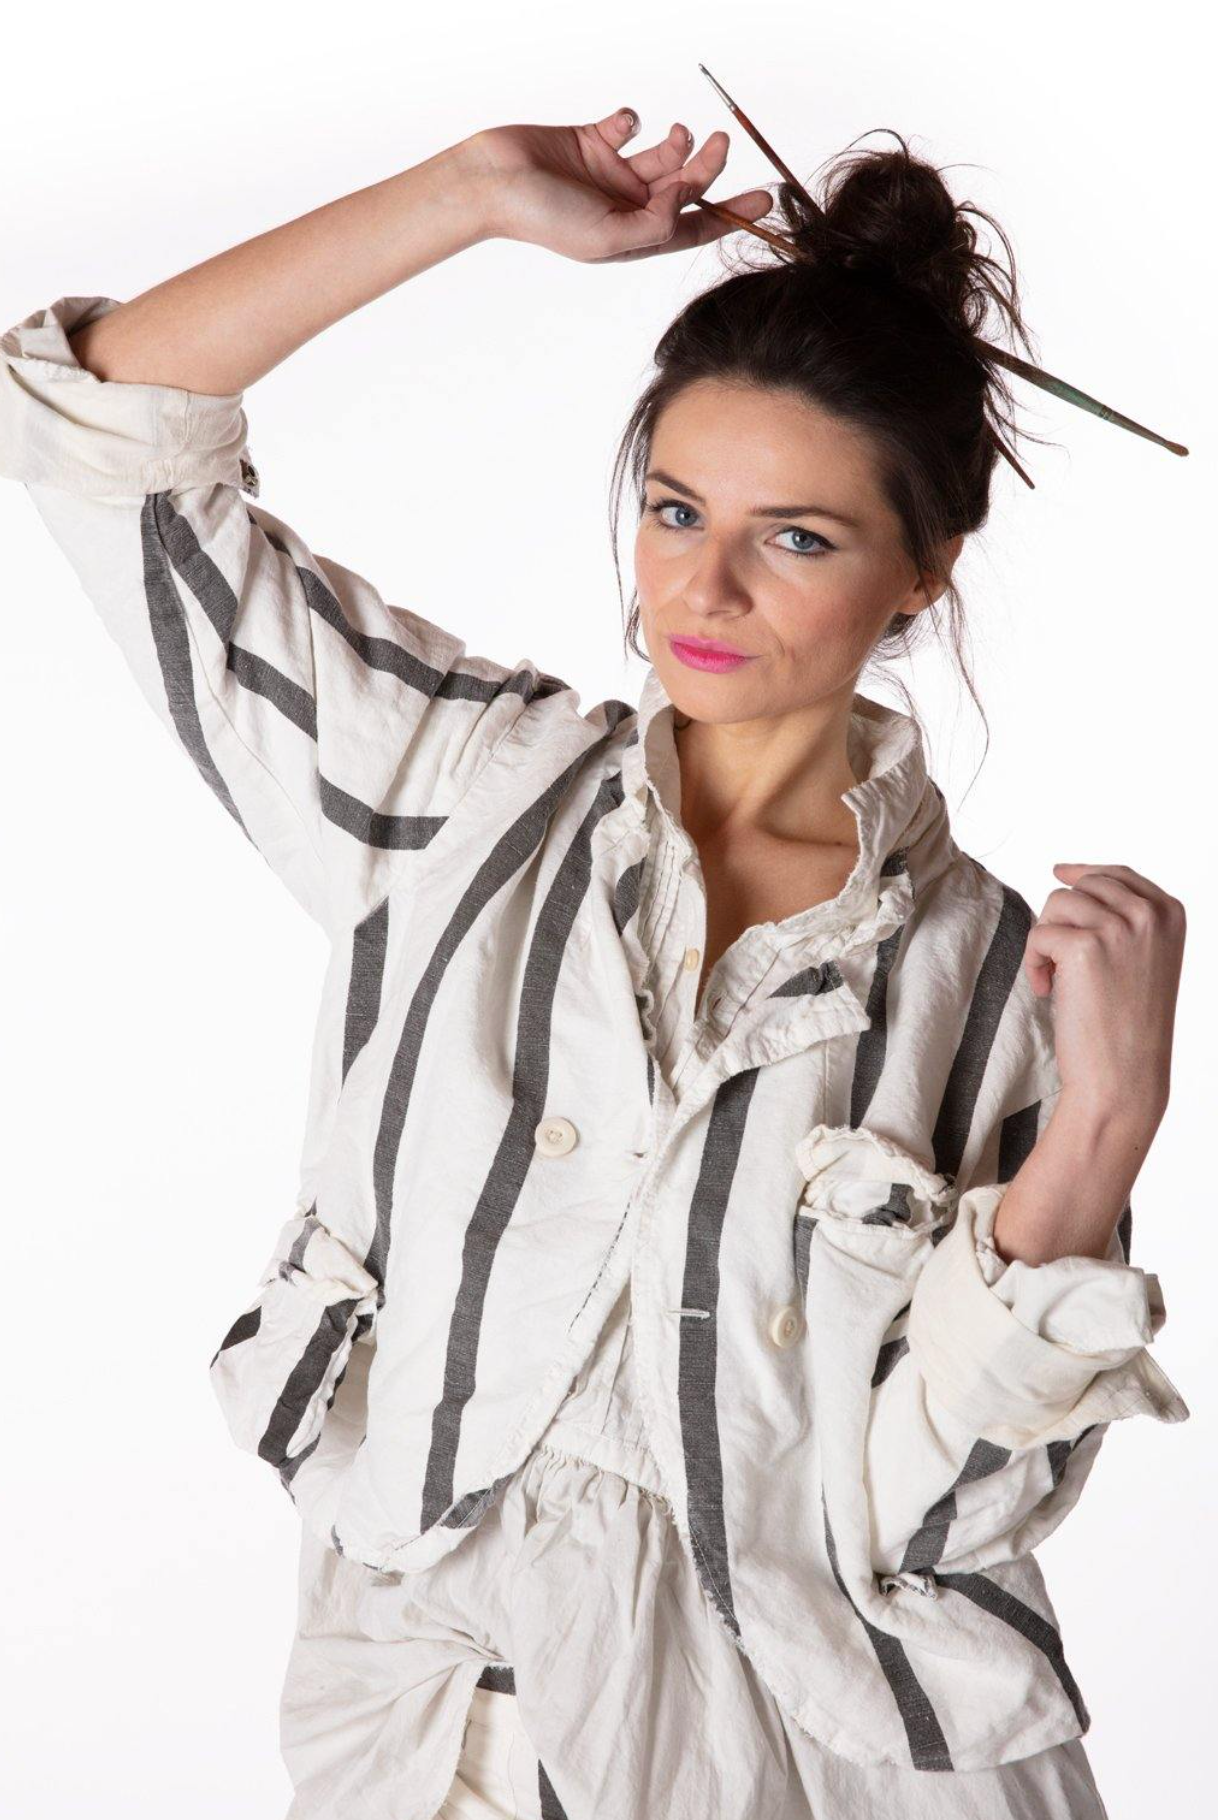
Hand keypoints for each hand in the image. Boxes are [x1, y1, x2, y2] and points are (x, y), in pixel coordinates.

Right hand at [465, 109, 772, 262]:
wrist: (493, 181)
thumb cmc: (543, 217)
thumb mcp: (607, 237)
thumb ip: (653, 225)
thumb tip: (685, 203)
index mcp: (633, 237)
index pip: (693, 228)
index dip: (731, 217)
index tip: (766, 203)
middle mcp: (627, 207)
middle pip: (684, 187)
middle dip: (709, 168)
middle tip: (722, 144)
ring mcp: (611, 174)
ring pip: (664, 155)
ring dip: (679, 143)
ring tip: (678, 133)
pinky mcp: (594, 141)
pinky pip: (628, 126)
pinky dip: (632, 120)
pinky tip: (620, 124)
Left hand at [1024, 862, 1185, 1131]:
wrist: (1124, 1077)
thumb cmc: (1127, 1026)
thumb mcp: (1142, 959)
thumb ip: (1123, 918)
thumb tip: (1066, 873)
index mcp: (1171, 913)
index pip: (1117, 873)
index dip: (1084, 873)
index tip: (1060, 873)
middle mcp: (1150, 914)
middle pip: (1082, 885)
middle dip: (1061, 919)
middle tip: (1062, 963)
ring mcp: (1119, 927)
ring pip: (1056, 904)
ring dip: (1045, 941)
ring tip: (1057, 979)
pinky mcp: (1084, 946)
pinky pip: (1038, 934)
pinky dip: (1033, 963)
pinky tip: (1047, 991)